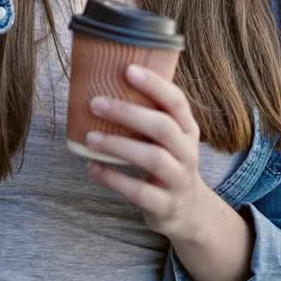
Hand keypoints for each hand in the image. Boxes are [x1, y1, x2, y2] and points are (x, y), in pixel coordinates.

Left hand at [84, 64, 212, 241]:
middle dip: (128, 113)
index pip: (177, 101)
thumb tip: (103, 80)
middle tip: (95, 103)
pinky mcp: (167, 206)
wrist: (190, 211)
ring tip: (90, 137)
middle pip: (163, 127)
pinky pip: (139, 192)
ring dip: (119, 145)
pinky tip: (92, 167)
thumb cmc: (168, 162)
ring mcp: (179, 180)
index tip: (127, 69)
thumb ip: (148, 114)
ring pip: (154, 159)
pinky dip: (113, 179)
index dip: (154, 84)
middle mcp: (188, 152)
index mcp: (187, 129)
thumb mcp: (169, 138)